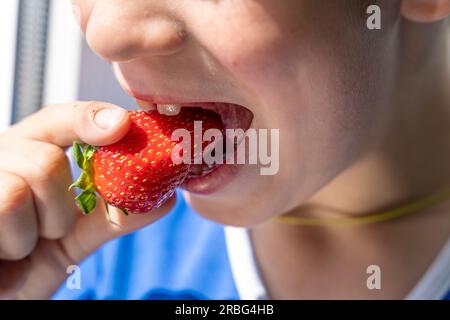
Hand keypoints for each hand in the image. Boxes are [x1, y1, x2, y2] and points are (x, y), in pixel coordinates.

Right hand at [0, 102, 174, 298]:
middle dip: (59, 211)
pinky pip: (0, 218)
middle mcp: (3, 158)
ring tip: (23, 249)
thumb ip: (114, 214)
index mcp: (28, 153)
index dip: (89, 118)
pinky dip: (11, 252)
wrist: (5, 293)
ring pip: (17, 193)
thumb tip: (167, 198)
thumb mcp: (76, 235)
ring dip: (32, 236)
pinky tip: (5, 261)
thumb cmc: (32, 259)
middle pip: (46, 161)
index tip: (120, 123)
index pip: (58, 119)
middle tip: (50, 233)